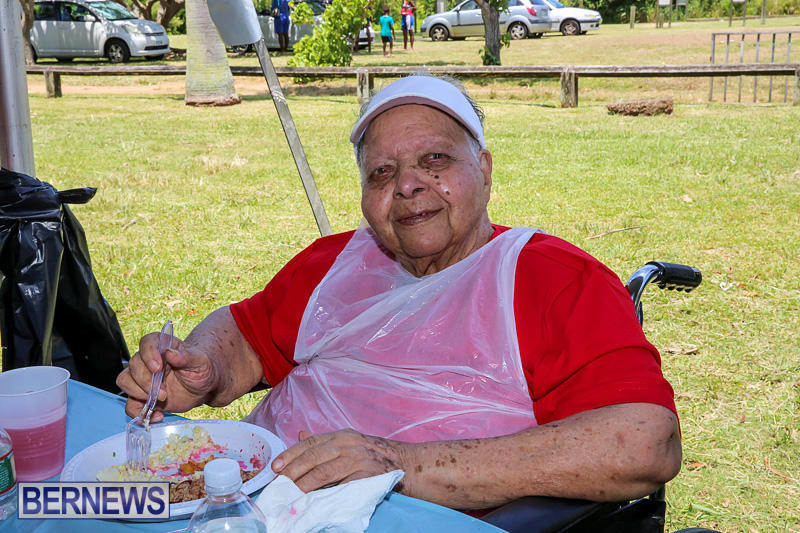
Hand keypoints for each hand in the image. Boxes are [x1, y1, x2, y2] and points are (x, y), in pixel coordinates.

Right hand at [116, 332, 217, 421]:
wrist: (203, 388)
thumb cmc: (202, 369)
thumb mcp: (200, 362)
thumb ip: (186, 356)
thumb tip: (169, 352)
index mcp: (162, 346)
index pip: (147, 343)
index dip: (148, 354)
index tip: (157, 368)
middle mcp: (148, 360)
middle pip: (134, 365)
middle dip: (146, 382)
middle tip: (164, 392)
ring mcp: (143, 379)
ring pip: (125, 381)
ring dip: (139, 394)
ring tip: (161, 400)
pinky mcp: (142, 396)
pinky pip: (130, 404)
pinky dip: (139, 412)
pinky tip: (157, 415)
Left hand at [271, 429, 407, 491]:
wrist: (402, 461)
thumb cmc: (370, 453)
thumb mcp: (347, 441)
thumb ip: (322, 441)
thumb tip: (299, 435)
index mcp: (339, 435)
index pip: (310, 443)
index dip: (291, 454)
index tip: (276, 467)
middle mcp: (347, 445)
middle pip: (314, 457)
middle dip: (294, 471)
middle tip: (279, 484)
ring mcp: (358, 460)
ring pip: (325, 472)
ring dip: (306, 484)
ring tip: (292, 494)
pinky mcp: (367, 476)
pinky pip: (343, 486)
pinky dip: (328, 493)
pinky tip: (316, 500)